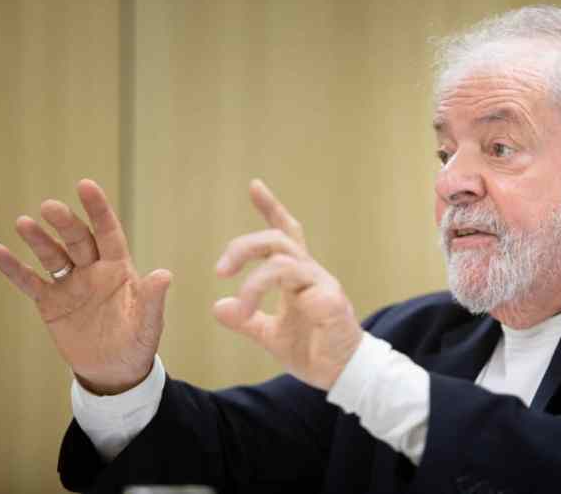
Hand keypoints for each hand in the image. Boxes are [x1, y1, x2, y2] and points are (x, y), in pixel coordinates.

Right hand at [0, 180, 171, 394]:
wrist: (115, 370)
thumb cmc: (138, 342)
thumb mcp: (149, 323)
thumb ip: (153, 299)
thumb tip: (164, 275)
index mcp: (119, 269)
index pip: (109, 233)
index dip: (98, 210)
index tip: (85, 185)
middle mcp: (93, 270)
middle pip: (78, 240)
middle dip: (65, 223)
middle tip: (50, 207)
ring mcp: (71, 284)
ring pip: (53, 255)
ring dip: (39, 239)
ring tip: (24, 223)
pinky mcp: (51, 303)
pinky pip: (30, 282)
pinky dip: (13, 268)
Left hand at [213, 180, 362, 390]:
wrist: (342, 375)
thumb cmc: (312, 350)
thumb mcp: (270, 335)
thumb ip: (246, 320)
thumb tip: (217, 306)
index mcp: (297, 276)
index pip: (285, 233)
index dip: (271, 208)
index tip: (254, 185)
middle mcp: (311, 273)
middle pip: (279, 239)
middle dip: (245, 246)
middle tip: (220, 270)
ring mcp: (323, 285)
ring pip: (285, 262)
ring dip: (254, 282)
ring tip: (241, 308)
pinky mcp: (331, 303)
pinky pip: (305, 288)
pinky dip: (276, 295)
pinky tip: (255, 315)